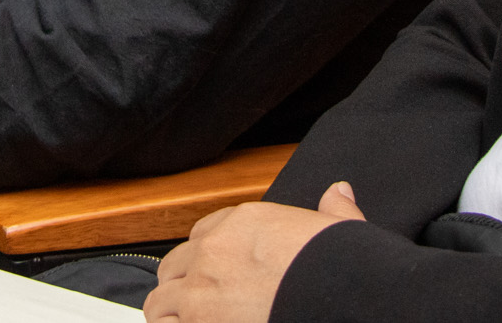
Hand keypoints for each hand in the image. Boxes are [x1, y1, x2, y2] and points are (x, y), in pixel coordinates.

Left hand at [145, 183, 365, 322]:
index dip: (209, 253)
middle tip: (201, 304)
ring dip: (171, 313)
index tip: (219, 270)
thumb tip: (339, 191)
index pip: (204, 233)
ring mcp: (199, 291)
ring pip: (159, 301)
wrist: (334, 295)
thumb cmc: (338, 267)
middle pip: (175, 265)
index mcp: (244, 222)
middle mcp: (213, 251)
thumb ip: (334, 209)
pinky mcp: (196, 322)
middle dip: (184, 284)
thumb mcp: (341, 229)